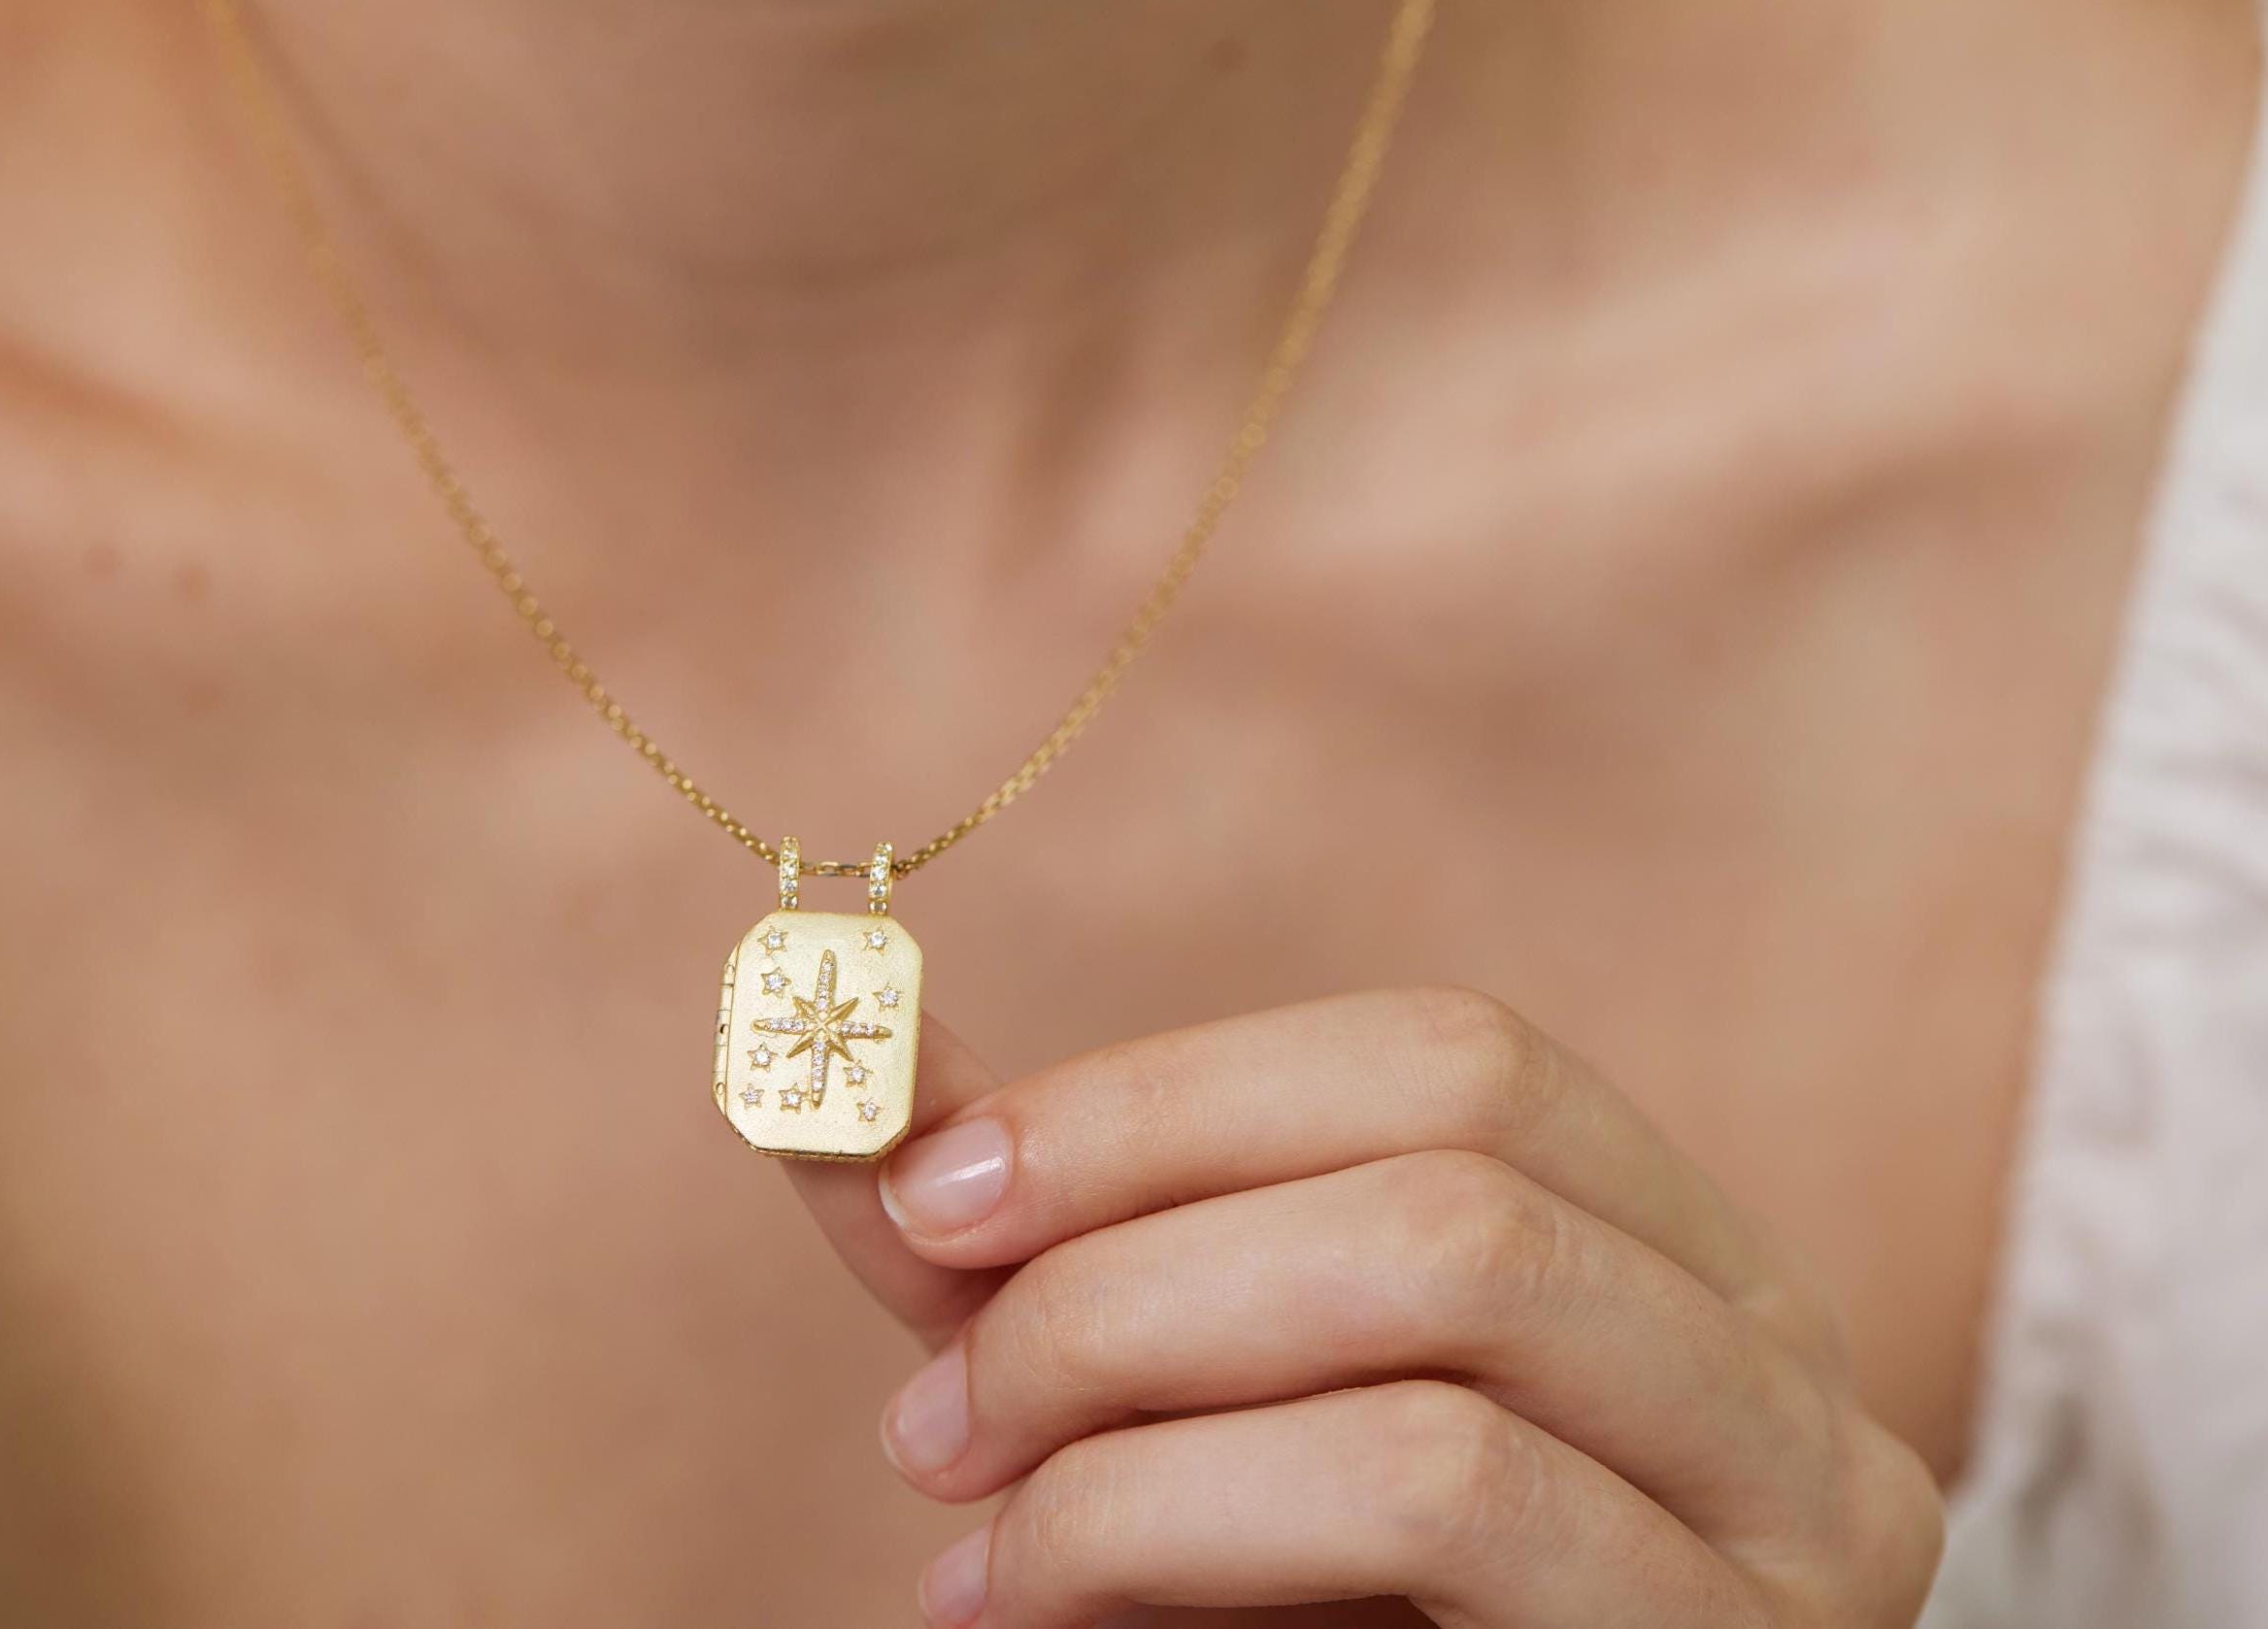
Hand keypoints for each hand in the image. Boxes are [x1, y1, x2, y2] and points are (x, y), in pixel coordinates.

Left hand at [790, 989, 1942, 1627]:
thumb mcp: (1170, 1412)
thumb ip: (1041, 1257)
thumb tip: (835, 1090)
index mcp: (1678, 1258)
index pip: (1455, 1059)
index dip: (1166, 1095)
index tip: (928, 1183)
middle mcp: (1786, 1375)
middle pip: (1452, 1174)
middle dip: (1129, 1260)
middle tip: (930, 1411)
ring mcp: (1797, 1533)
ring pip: (1450, 1325)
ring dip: (1136, 1405)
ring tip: (970, 1537)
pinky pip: (1445, 1495)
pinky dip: (1175, 1525)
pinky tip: (1042, 1614)